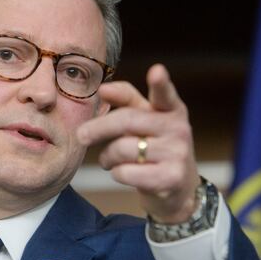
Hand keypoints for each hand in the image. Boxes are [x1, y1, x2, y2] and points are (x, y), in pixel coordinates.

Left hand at [77, 64, 199, 223]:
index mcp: (171, 109)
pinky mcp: (170, 179)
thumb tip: (103, 88)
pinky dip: (116, 173)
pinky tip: (122, 173)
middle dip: (98, 128)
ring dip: (106, 156)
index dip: (160, 83)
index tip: (156, 71)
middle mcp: (179, 128)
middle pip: (126, 120)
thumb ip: (126, 100)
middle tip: (81, 135)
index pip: (164, 94)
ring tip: (108, 159)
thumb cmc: (153, 146)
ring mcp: (177, 154)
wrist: (176, 188)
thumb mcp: (144, 120)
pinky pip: (126, 172)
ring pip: (122, 149)